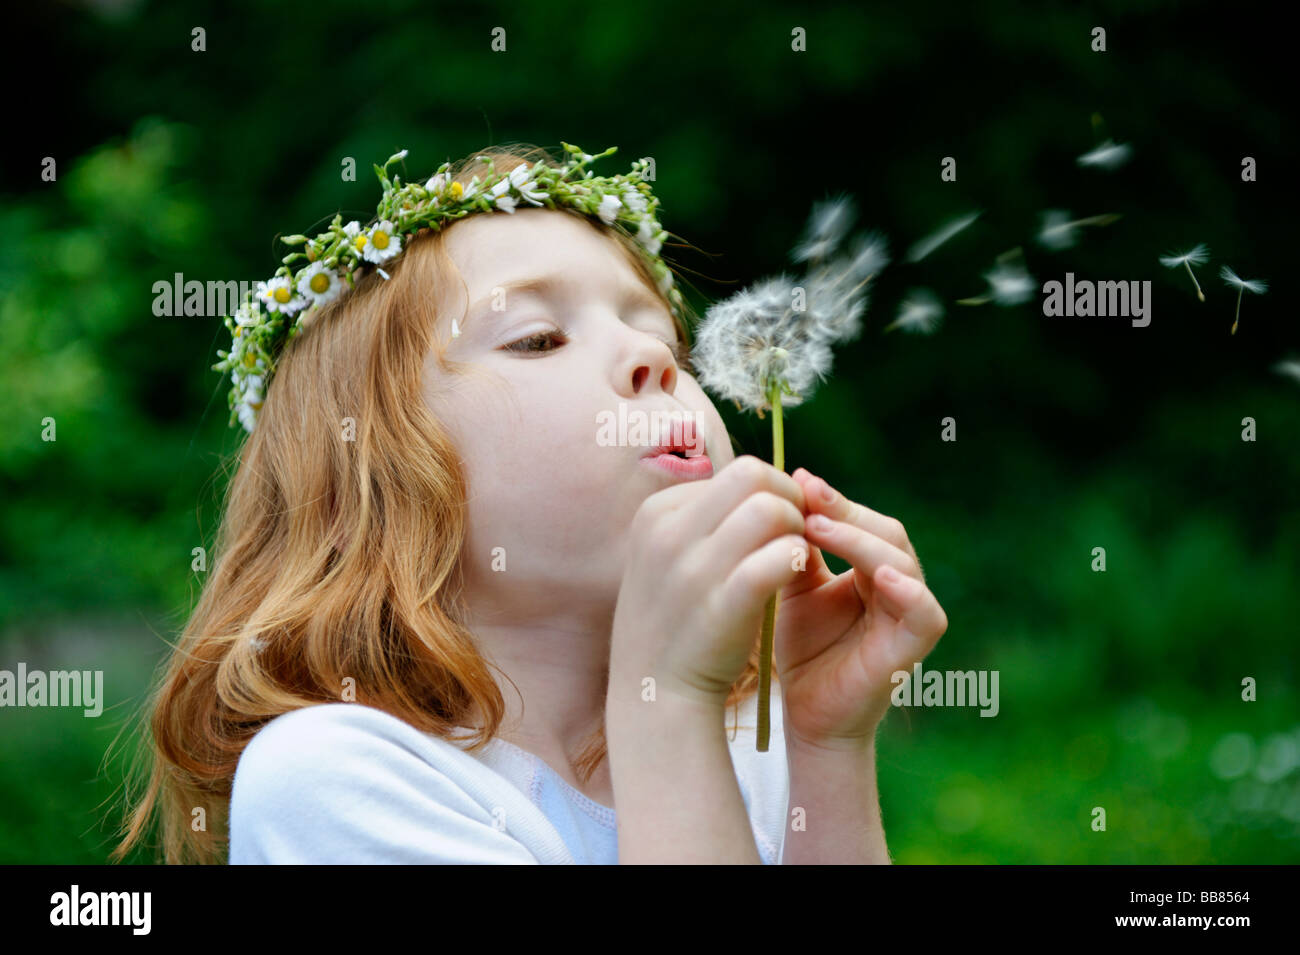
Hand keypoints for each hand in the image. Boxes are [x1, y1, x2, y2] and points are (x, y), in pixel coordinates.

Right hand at [609, 456, 807, 709]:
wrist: (654, 694)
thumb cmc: (675, 620)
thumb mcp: (670, 556)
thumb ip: (707, 517)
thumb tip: (762, 484)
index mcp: (656, 512)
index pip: (737, 471)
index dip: (773, 492)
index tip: (780, 525)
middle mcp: (667, 531)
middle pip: (753, 476)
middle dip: (790, 499)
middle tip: (798, 533)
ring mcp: (691, 568)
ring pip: (770, 510)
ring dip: (797, 529)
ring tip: (796, 556)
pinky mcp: (721, 604)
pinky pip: (778, 557)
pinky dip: (796, 558)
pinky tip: (796, 574)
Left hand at [773, 468, 948, 749]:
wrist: (806, 714)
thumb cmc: (802, 650)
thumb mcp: (792, 587)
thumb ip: (797, 546)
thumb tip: (788, 486)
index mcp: (871, 567)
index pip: (862, 520)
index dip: (833, 499)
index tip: (796, 479)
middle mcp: (897, 585)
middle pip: (885, 532)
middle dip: (845, 511)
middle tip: (807, 495)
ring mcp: (908, 614)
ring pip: (901, 562)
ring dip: (861, 541)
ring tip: (819, 527)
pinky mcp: (913, 647)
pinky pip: (925, 613)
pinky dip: (907, 592)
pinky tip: (877, 576)